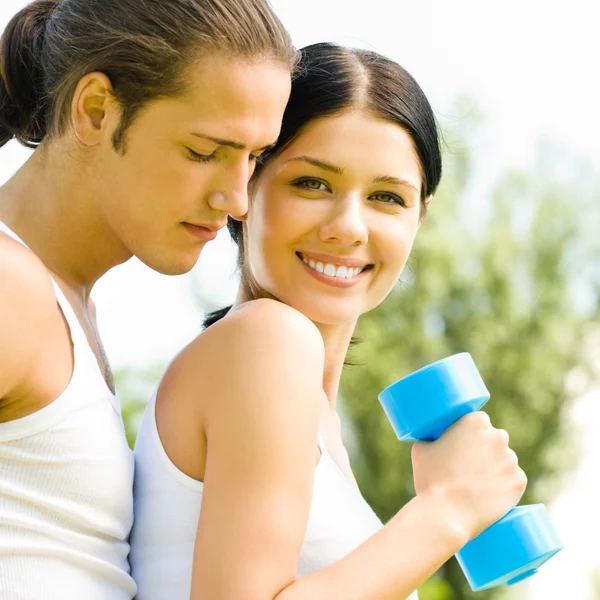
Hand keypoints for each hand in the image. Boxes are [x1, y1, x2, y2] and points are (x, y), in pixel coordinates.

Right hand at [411, 411, 526, 540]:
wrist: (447, 513)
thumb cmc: (431, 479)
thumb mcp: (420, 449)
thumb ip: (429, 438)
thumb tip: (432, 439)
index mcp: (475, 421)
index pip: (477, 421)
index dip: (468, 432)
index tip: (460, 444)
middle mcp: (498, 436)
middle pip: (493, 438)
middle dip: (483, 448)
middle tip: (467, 465)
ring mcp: (511, 459)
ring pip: (505, 460)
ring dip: (495, 467)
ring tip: (478, 483)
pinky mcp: (519, 481)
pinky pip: (514, 479)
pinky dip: (505, 485)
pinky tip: (491, 493)